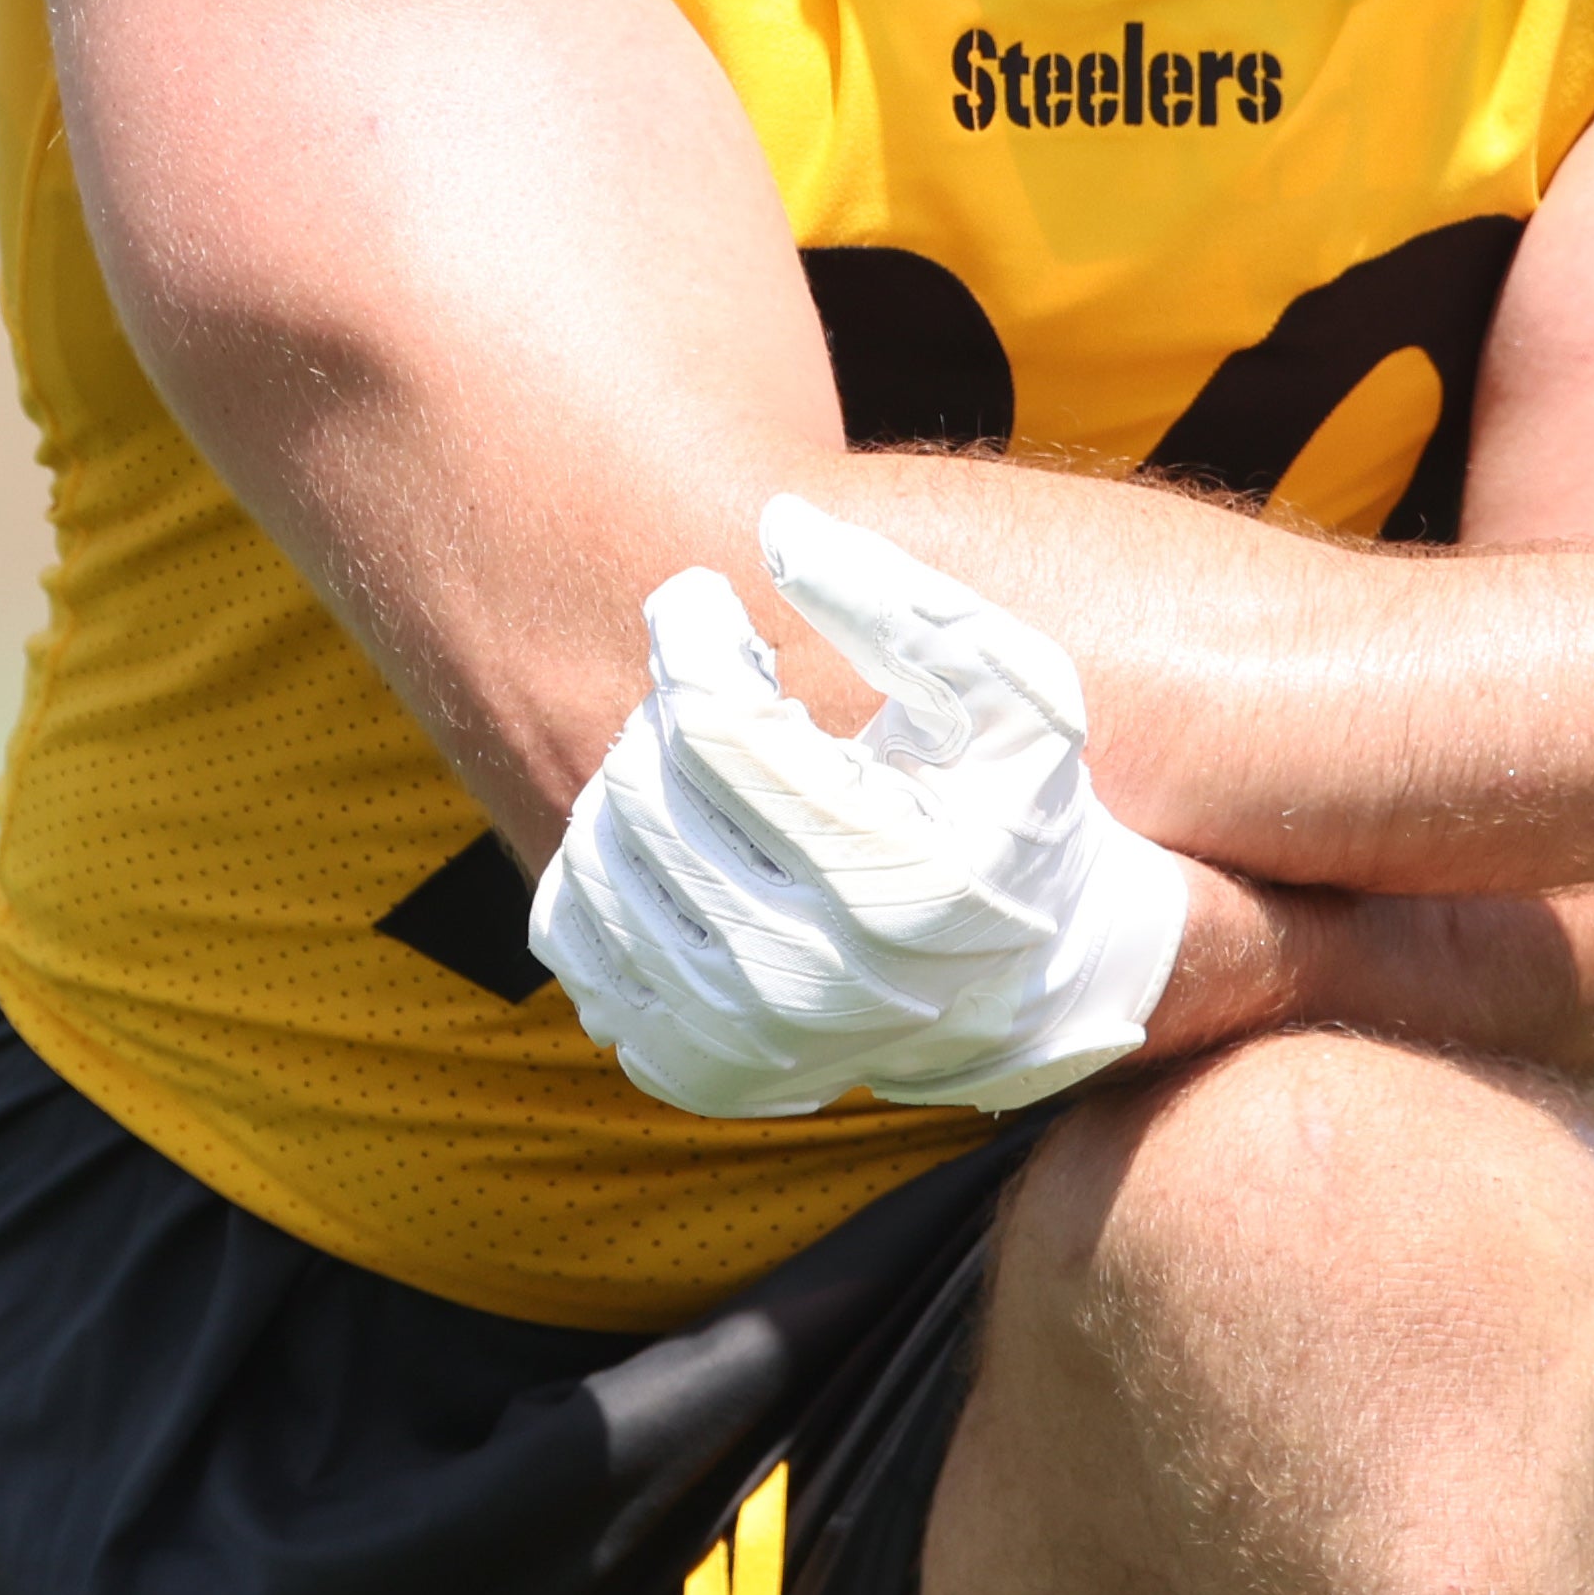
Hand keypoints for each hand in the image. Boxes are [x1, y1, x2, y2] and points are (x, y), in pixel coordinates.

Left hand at [534, 495, 1197, 1119]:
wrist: (1021, 980)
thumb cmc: (1016, 809)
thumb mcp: (1016, 693)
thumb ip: (910, 605)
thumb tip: (778, 525)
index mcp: (904, 882)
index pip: (717, 727)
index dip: (692, 636)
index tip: (704, 606)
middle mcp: (818, 982)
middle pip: (644, 784)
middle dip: (674, 711)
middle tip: (729, 699)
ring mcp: (744, 1041)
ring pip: (597, 853)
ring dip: (638, 780)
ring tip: (711, 768)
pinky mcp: (688, 1070)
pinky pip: (571, 931)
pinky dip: (608, 864)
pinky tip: (683, 842)